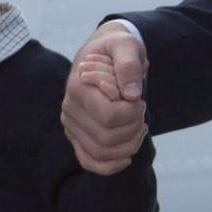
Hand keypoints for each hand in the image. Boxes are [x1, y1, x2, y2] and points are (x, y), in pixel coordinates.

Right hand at [61, 23, 148, 174]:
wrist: (102, 53)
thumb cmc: (116, 49)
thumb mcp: (126, 45)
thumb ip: (129, 65)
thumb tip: (132, 95)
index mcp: (78, 87)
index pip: (110, 115)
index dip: (133, 111)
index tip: (140, 98)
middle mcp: (69, 109)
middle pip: (107, 137)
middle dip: (134, 127)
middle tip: (142, 111)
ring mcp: (71, 125)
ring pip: (100, 153)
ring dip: (128, 145)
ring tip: (140, 126)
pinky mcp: (76, 136)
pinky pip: (89, 161)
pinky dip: (109, 166)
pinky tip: (128, 157)